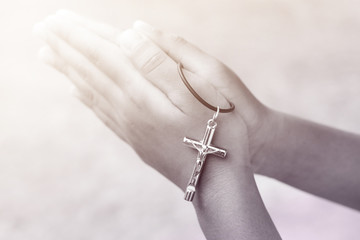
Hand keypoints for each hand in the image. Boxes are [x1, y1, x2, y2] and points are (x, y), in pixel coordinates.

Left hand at [33, 10, 271, 192]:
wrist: (216, 183)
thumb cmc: (217, 136)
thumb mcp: (197, 95)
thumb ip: (159, 65)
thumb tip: (127, 37)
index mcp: (141, 94)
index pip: (103, 56)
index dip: (80, 34)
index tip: (56, 17)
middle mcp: (128, 111)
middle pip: (91, 71)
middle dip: (66, 46)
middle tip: (43, 28)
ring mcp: (129, 127)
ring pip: (90, 90)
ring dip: (69, 69)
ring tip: (48, 54)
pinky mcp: (135, 139)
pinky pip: (101, 112)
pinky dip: (85, 97)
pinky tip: (76, 91)